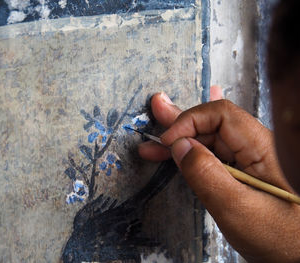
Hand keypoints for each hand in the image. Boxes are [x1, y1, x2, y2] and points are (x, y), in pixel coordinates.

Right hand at [139, 92, 299, 262]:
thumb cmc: (282, 238)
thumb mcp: (238, 209)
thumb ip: (206, 175)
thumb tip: (179, 146)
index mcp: (262, 147)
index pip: (220, 115)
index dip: (189, 121)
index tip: (167, 141)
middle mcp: (256, 148)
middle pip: (213, 125)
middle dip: (180, 124)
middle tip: (155, 112)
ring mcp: (249, 162)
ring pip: (211, 141)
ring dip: (181, 141)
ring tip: (154, 144)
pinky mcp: (243, 175)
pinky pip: (215, 157)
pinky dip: (192, 155)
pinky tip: (181, 147)